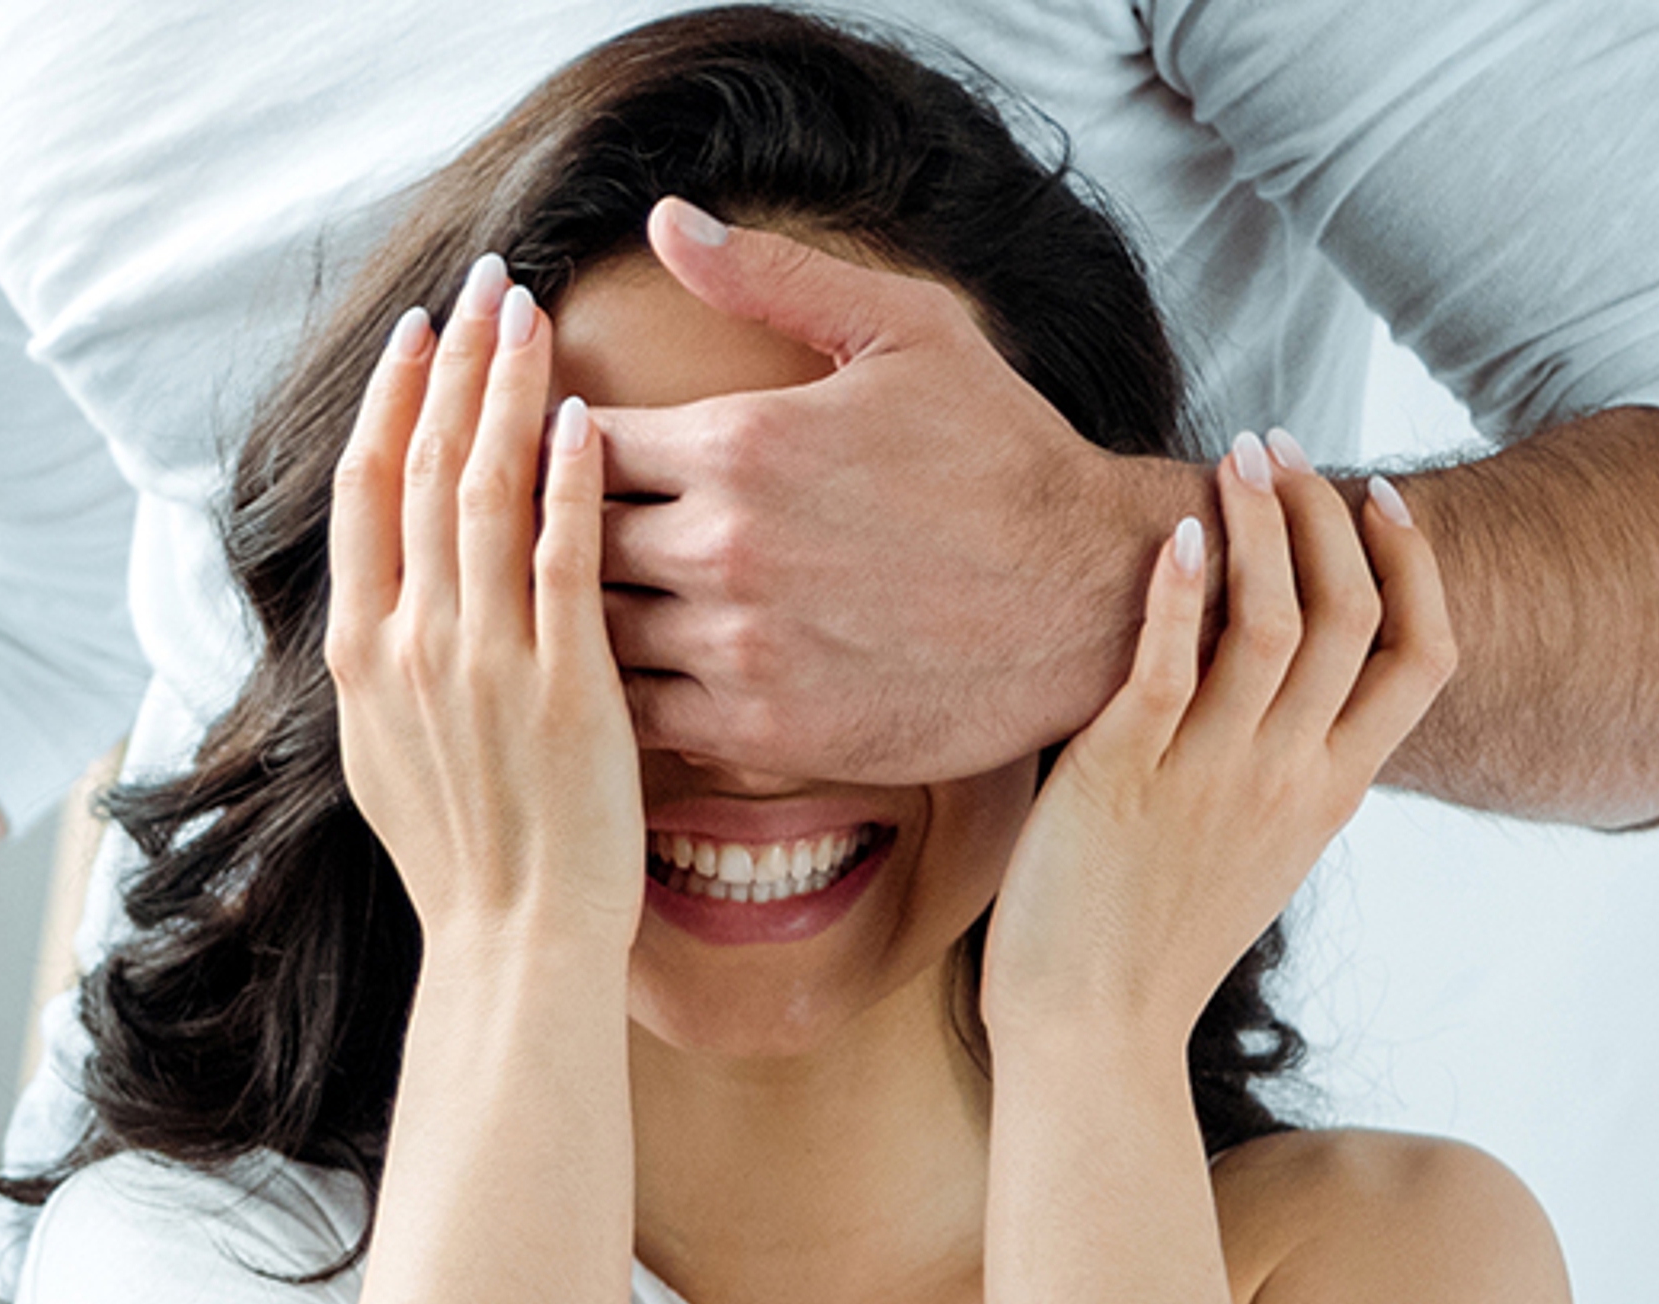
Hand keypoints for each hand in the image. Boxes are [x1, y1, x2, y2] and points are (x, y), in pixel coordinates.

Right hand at [325, 255, 644, 954]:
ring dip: (509, 389)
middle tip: (487, 284)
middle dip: (455, 362)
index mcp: (359, 655)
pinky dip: (570, 478)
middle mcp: (410, 645)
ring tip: (533, 317)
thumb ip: (381, 665)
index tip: (419, 334)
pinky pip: (565, 555)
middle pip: (424, 465)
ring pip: (487, 491)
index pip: (363, 490)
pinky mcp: (565, 685)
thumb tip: (378, 599)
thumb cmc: (463, 862)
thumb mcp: (381, 756)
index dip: (391, 400)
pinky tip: (586, 416)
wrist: (513, 944)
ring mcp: (485, 662)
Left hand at [589, 199, 1188, 784]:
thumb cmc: (1004, 455)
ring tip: (598, 598)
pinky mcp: (764, 729)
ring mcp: (741, 647)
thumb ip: (772, 276)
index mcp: (742, 442)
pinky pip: (641, 713)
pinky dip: (629, 690)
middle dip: (564, 531)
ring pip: (596, 630)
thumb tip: (664, 219)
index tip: (571, 453)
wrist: (1094, 600)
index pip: (581, 441)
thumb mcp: (906, 332)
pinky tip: (648, 664)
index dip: (564, 446)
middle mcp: (727, 547)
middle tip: (567, 534)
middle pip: (571, 539)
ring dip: (589, 613)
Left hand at [981, 435, 1453, 1048]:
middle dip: (1327, 512)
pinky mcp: (1124, 776)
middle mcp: (1288, 777)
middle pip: (1355, 613)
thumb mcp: (1255, 854)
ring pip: (1275, 619)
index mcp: (1332, 793)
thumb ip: (1280, 775)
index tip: (1382, 497)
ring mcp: (1212, 775)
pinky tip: (1173, 535)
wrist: (1091, 1037)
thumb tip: (1275, 697)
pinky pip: (1169, 661)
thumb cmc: (1152, 945)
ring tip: (1233, 458)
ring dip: (1261, 522)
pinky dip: (1179, 589)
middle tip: (1281, 446)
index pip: (1427, 656)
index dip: (1416, 564)